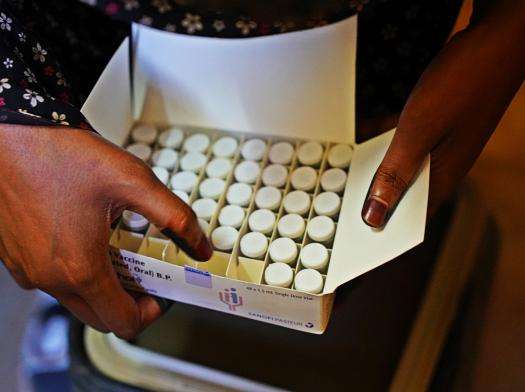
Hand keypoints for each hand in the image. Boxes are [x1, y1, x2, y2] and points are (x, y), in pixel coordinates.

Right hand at [0, 124, 211, 338]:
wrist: (9, 132)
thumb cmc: (62, 153)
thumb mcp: (134, 181)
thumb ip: (174, 217)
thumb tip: (199, 246)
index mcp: (80, 268)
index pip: (123, 323)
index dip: (151, 313)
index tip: (161, 292)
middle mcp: (48, 277)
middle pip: (100, 317)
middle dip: (129, 303)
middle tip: (144, 274)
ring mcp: (26, 269)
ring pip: (74, 299)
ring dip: (102, 286)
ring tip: (116, 249)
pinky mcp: (13, 256)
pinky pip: (50, 278)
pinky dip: (74, 270)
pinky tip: (86, 236)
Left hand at [362, 0, 524, 227]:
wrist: (496, 39)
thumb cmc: (463, 82)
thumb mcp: (419, 132)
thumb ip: (396, 174)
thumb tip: (375, 216)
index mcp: (441, 178)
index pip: (409, 222)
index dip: (382, 234)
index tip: (353, 247)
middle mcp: (441, 167)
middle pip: (401, 197)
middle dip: (373, 205)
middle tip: (341, 214)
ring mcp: (439, 147)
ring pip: (400, 170)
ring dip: (375, 174)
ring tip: (346, 182)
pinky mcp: (435, 127)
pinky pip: (403, 145)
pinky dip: (384, 146)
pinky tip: (365, 141)